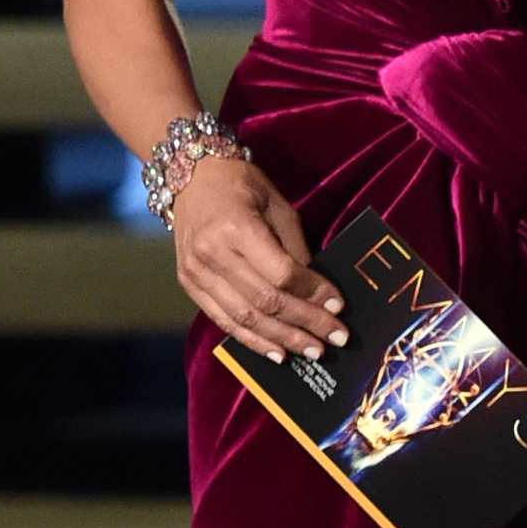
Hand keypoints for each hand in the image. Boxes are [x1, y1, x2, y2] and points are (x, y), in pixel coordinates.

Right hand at [169, 154, 346, 364]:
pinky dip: (251, 340)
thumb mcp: (278, 206)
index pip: (282, 274)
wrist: (191, 175)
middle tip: (334, 338)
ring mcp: (195, 272)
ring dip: (281, 339)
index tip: (338, 305)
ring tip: (310, 350)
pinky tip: (276, 352)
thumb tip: (317, 290)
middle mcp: (212, 254)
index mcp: (238, 228)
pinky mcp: (188, 284)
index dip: (312, 293)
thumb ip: (295, 248)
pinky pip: (222, 320)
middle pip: (264, 301)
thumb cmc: (243, 185)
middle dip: (304, 323)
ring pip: (243, 318)